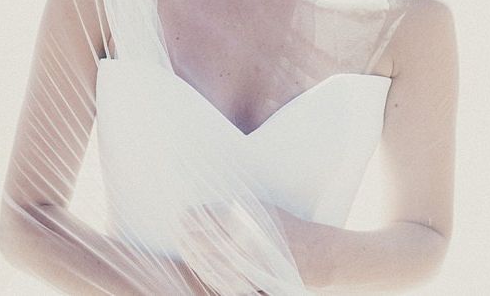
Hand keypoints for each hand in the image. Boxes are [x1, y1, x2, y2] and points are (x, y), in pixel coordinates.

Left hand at [175, 200, 301, 294]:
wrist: (314, 252)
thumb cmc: (285, 226)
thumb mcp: (260, 209)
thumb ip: (233, 209)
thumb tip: (204, 211)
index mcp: (244, 220)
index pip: (206, 218)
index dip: (189, 219)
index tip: (179, 217)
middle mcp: (243, 241)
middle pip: (203, 240)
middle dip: (185, 237)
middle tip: (175, 232)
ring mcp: (246, 263)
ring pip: (209, 262)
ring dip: (193, 255)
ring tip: (183, 248)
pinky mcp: (250, 280)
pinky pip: (222, 279)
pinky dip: (208, 273)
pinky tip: (200, 266)